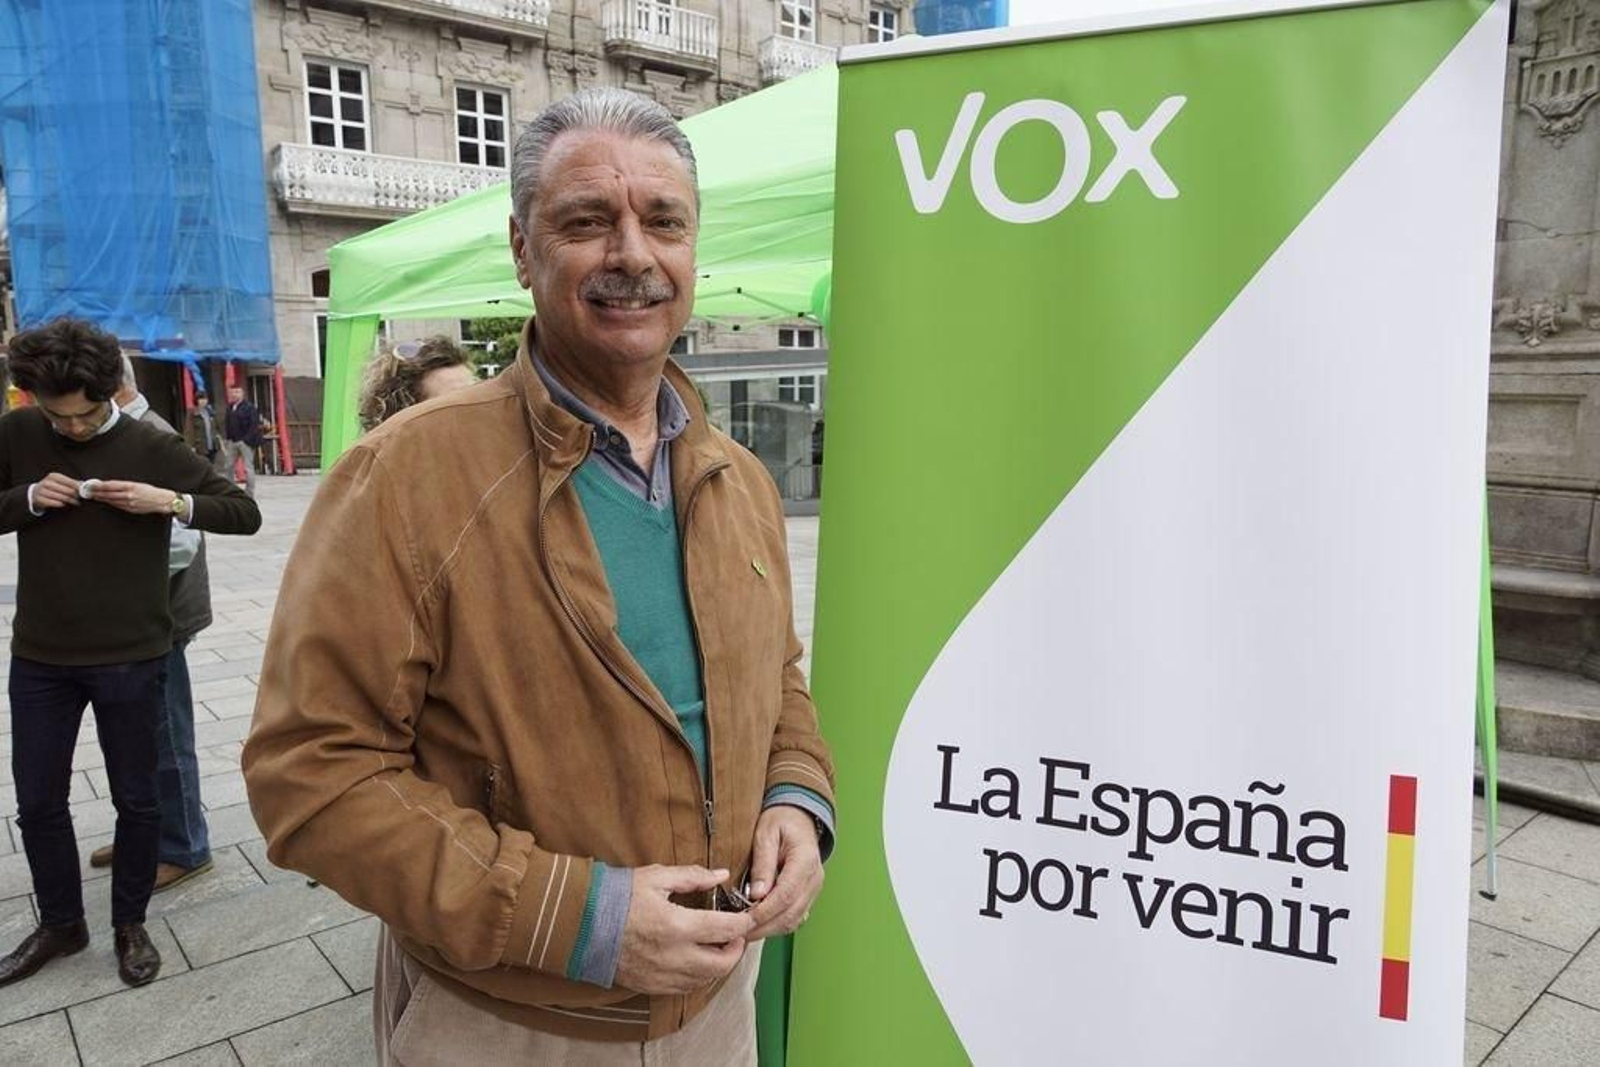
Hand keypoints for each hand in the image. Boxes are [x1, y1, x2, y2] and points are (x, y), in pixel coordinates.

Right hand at [31, 473, 81, 509]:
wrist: (36, 492)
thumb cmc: (53, 487)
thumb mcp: (61, 482)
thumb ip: (73, 483)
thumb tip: (85, 484)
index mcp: (54, 476)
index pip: (70, 482)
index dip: (79, 488)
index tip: (86, 492)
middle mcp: (47, 482)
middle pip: (68, 491)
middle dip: (76, 496)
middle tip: (81, 499)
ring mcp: (42, 491)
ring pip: (63, 498)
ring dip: (71, 501)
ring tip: (76, 502)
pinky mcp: (39, 499)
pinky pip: (55, 503)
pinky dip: (62, 504)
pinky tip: (65, 504)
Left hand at [91, 480, 176, 514]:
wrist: (162, 501)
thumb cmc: (151, 491)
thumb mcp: (138, 484)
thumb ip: (124, 485)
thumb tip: (111, 485)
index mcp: (130, 486)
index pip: (110, 485)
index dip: (99, 485)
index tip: (91, 484)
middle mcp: (128, 495)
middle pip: (108, 494)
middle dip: (97, 492)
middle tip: (87, 491)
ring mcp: (129, 503)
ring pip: (111, 500)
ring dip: (101, 498)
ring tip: (93, 496)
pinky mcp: (130, 509)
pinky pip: (117, 506)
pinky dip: (110, 503)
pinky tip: (105, 501)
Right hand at [614, 865, 754, 993]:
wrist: (578, 924)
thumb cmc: (615, 897)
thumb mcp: (655, 877)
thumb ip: (692, 876)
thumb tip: (721, 875)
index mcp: (676, 926)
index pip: (725, 930)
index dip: (744, 923)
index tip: (748, 917)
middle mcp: (673, 956)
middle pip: (722, 963)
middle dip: (736, 949)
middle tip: (736, 935)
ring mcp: (661, 975)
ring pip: (705, 979)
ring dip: (719, 965)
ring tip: (718, 947)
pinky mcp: (650, 985)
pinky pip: (685, 988)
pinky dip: (699, 976)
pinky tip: (697, 961)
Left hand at [745, 806, 823, 940]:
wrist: (799, 816)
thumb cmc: (782, 820)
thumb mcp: (766, 833)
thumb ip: (762, 863)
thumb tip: (757, 894)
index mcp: (805, 860)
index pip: (786, 895)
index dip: (764, 912)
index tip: (744, 920)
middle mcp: (814, 878)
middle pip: (791, 913)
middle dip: (764, 927)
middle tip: (739, 932)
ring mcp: (814, 888)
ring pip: (794, 920)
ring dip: (770, 929)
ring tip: (745, 931)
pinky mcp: (808, 894)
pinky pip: (795, 917)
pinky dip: (777, 925)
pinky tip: (759, 925)